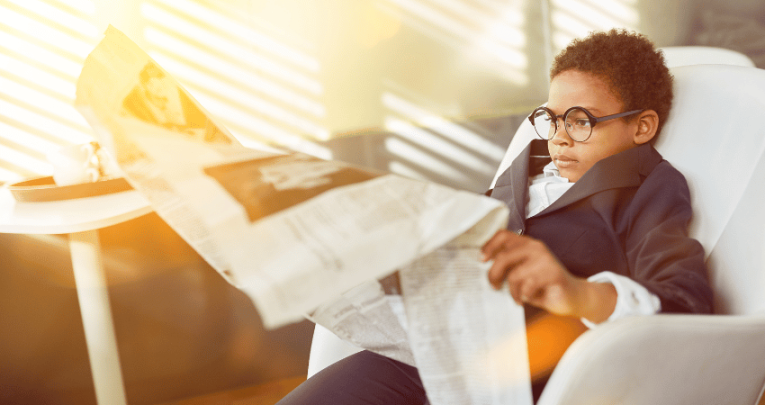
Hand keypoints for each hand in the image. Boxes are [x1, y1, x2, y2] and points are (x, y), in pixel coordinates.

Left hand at [481, 230, 615, 321]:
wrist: (574, 296)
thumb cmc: (544, 285)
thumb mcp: (523, 272)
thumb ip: (509, 266)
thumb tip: (484, 267)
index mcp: (527, 244)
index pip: (503, 235)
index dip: (489, 246)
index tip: (481, 259)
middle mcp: (536, 248)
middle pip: (503, 257)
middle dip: (494, 275)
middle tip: (494, 286)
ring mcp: (545, 259)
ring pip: (514, 275)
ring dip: (513, 291)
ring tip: (518, 296)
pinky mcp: (552, 273)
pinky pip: (527, 286)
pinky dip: (524, 296)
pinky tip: (529, 298)